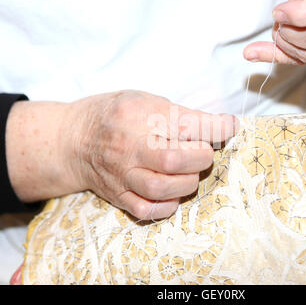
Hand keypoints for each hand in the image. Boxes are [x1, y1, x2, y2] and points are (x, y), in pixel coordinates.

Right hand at [6, 91, 237, 219]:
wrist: (73, 139)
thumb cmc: (114, 114)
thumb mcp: (144, 99)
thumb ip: (178, 113)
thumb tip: (218, 126)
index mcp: (137, 114)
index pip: (186, 123)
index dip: (216, 126)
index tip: (230, 126)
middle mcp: (127, 145)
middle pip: (174, 160)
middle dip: (202, 157)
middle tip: (205, 152)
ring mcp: (121, 173)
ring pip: (161, 187)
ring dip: (188, 182)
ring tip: (191, 172)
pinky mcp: (117, 194)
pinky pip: (146, 209)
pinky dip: (168, 205)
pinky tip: (174, 194)